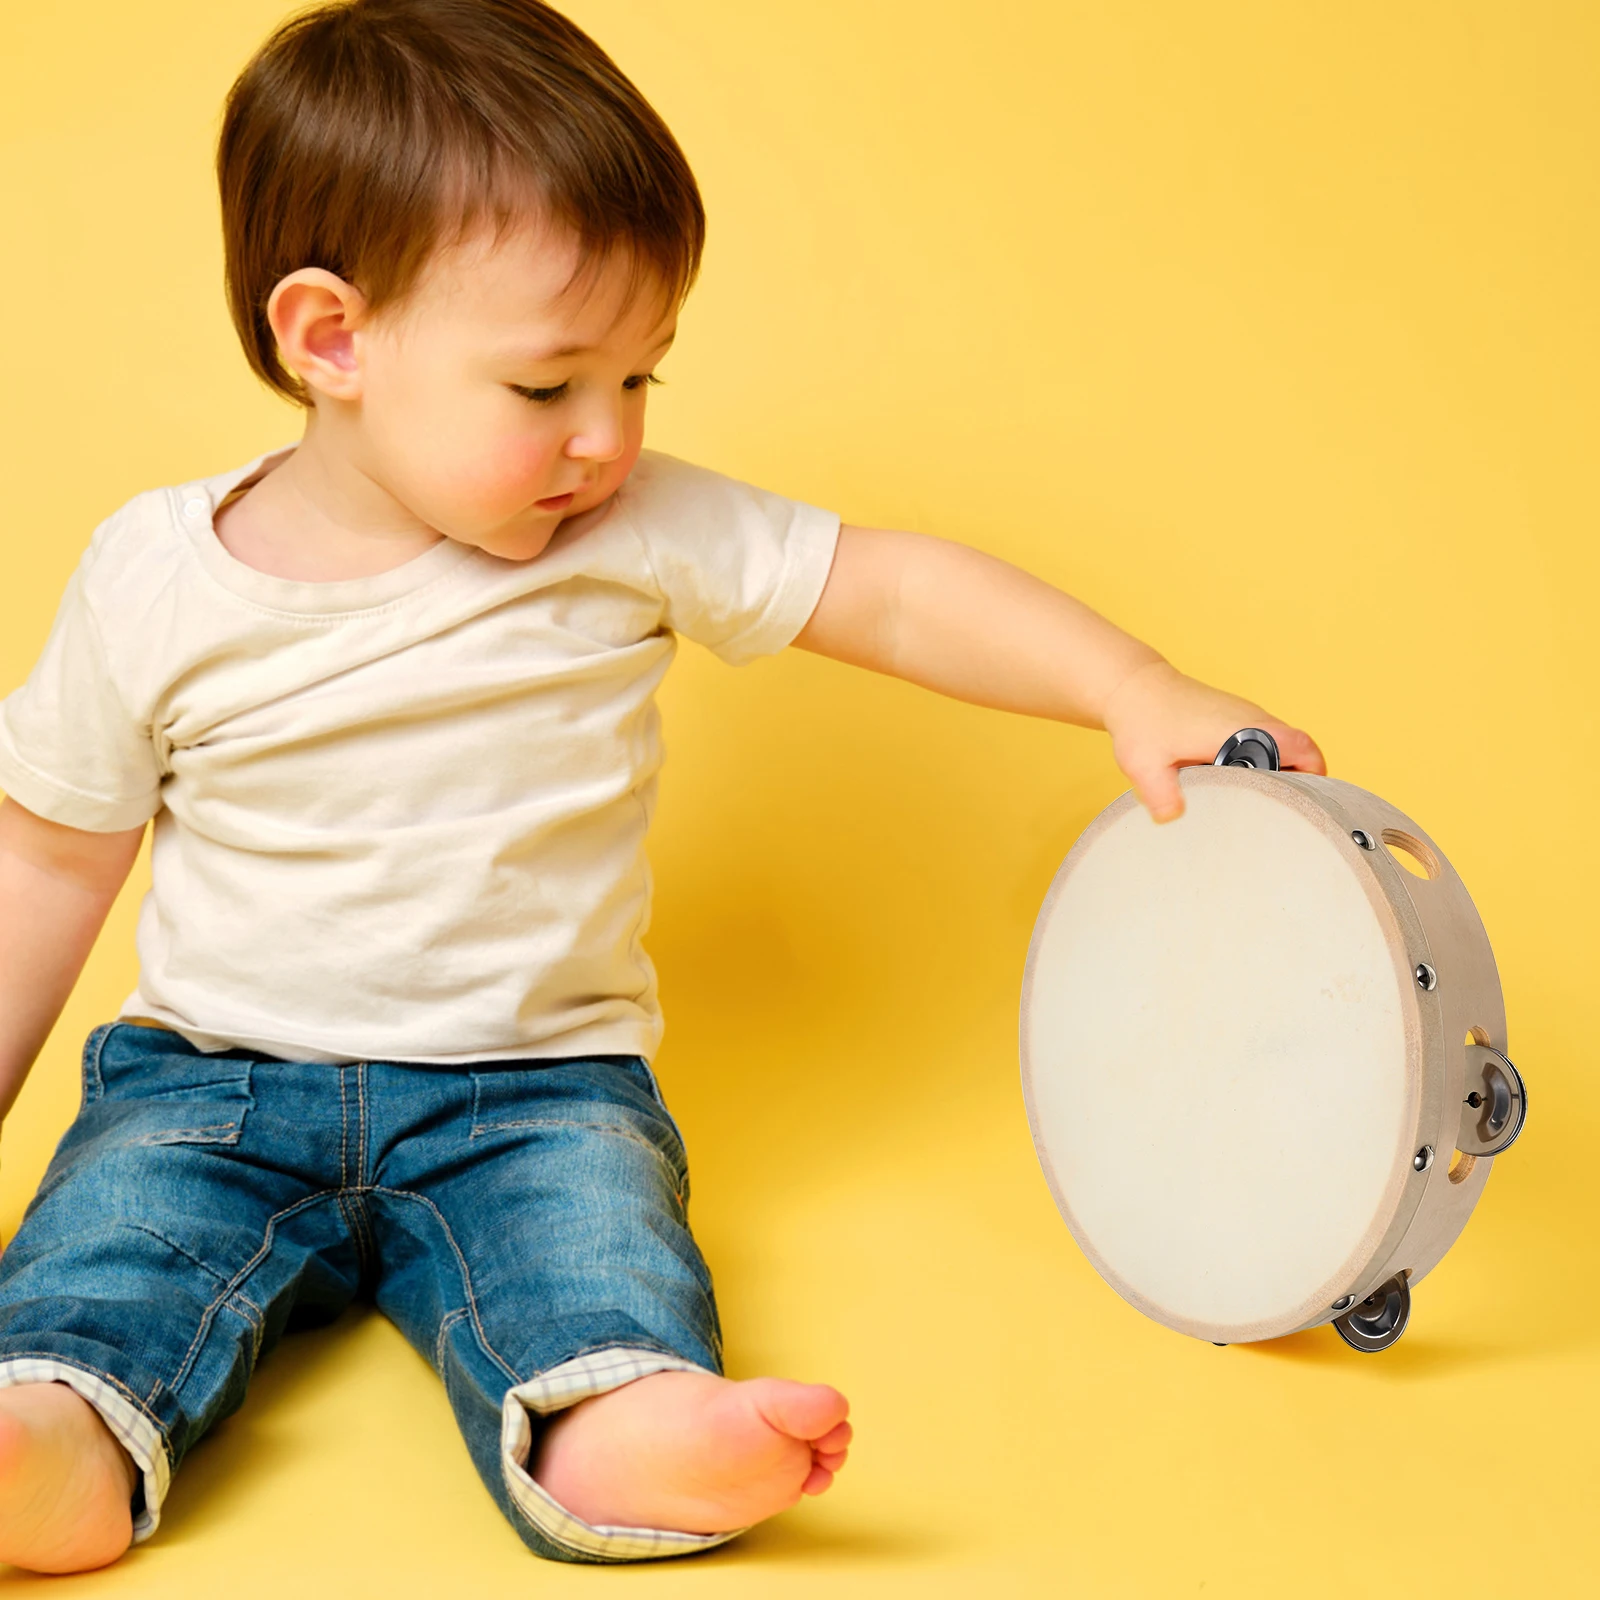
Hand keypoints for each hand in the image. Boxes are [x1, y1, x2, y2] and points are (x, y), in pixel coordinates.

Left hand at [1101, 661, 1325, 822]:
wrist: (1132, 686)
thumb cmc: (1142, 720)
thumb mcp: (1145, 763)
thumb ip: (1160, 793)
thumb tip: (1172, 818)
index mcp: (1242, 729)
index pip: (1302, 749)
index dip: (1314, 777)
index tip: (1308, 803)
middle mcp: (1251, 719)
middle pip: (1299, 750)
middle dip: (1299, 781)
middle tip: (1282, 814)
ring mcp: (1243, 716)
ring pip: (1280, 745)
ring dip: (1279, 772)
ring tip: (1259, 805)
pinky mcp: (1232, 718)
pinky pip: (1261, 741)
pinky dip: (1260, 761)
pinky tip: (1235, 785)